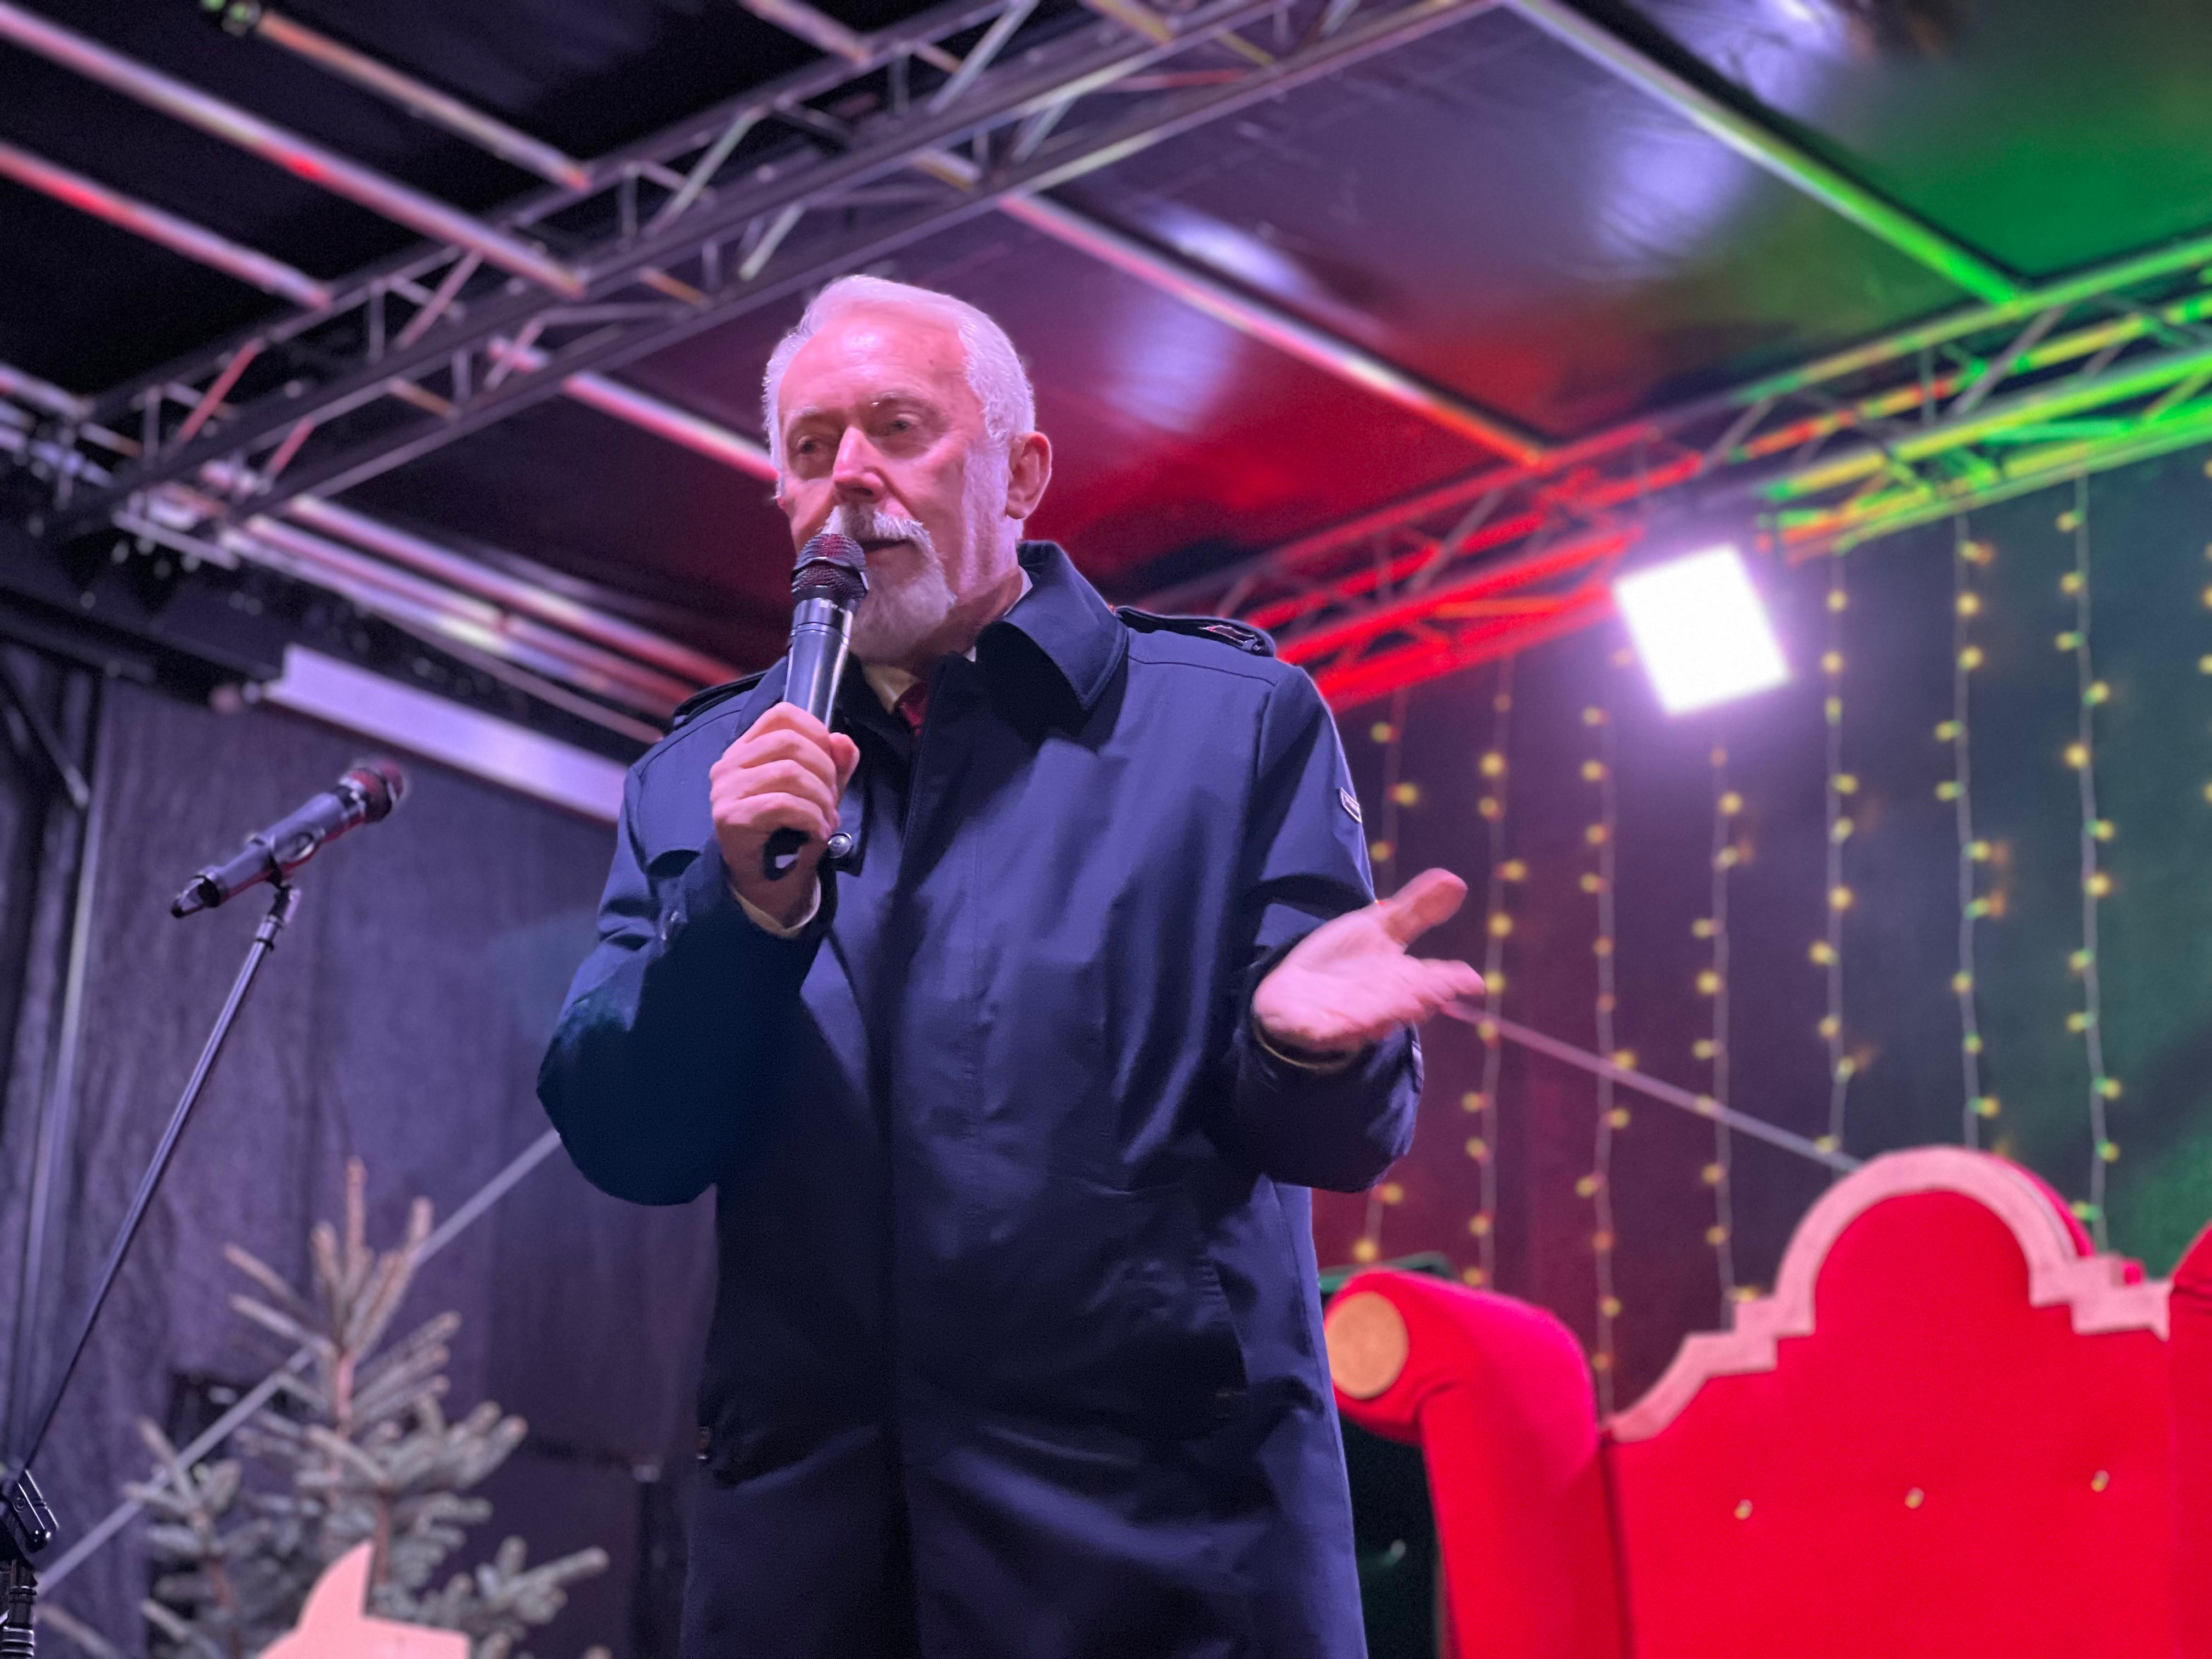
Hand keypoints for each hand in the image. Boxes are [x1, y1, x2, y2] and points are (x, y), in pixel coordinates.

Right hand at [710, 703, 860, 928]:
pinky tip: (816, 833)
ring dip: (820, 800)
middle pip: (790, 742)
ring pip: (789, 773)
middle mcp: (730, 763)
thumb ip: (834, 765)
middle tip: (832, 803)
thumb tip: (844, 742)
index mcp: (747, 748)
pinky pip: (782, 804)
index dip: (817, 732)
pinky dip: (810, 818)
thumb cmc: (787, 831)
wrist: (762, 880)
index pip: (782, 715)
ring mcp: (726, 790)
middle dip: (825, 772)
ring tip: (826, 820)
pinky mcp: (730, 817)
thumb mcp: (818, 792)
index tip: (832, 764)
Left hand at [1251, 868, 1484, 1055]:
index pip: (1434, 981)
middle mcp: (1384, 1003)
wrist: (1292, 987)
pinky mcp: (1322, 1030)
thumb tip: (1456, 881)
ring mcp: (1354, 1019)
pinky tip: (1352, 1021)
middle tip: (1438, 989)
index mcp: (1402, 979)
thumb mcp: (1376, 926)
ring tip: (1409, 1002)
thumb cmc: (1342, 959)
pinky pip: (1336, 1033)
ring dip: (1393, 1012)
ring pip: (1379, 1020)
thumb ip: (1415, 909)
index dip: (1452, 981)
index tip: (1472, 981)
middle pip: (1410, 1002)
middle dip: (1425, 996)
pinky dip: (1346, 1028)